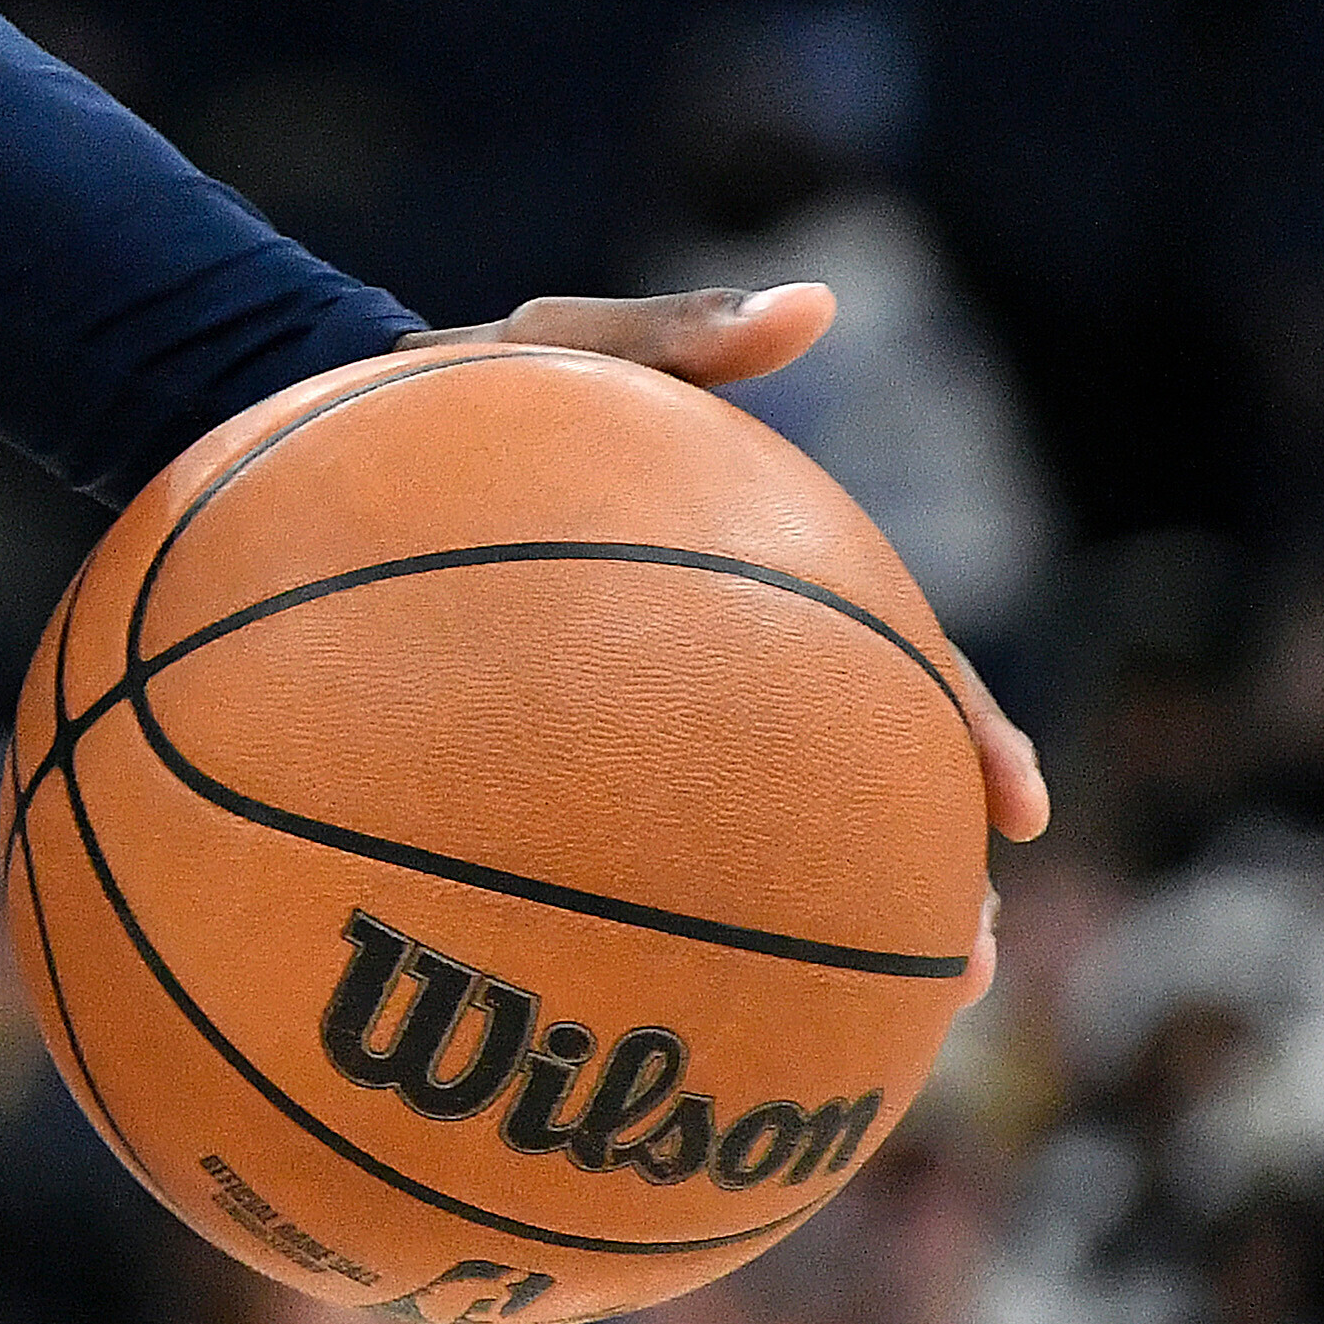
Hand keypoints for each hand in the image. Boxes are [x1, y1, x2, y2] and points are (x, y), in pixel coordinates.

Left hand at [417, 280, 1052, 990]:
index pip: (893, 666)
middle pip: (848, 781)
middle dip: (915, 872)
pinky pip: (583, 856)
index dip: (963, 736)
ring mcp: (623, 719)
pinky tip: (639, 1001)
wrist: (308, 438)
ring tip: (868, 1022)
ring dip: (814, 924)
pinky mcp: (519, 763)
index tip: (1016, 809)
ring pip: (742, 843)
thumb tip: (814, 300)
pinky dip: (634, 922)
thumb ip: (678, 330)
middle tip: (966, 961)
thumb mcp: (559, 345)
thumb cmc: (452, 387)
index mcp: (756, 580)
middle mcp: (710, 662)